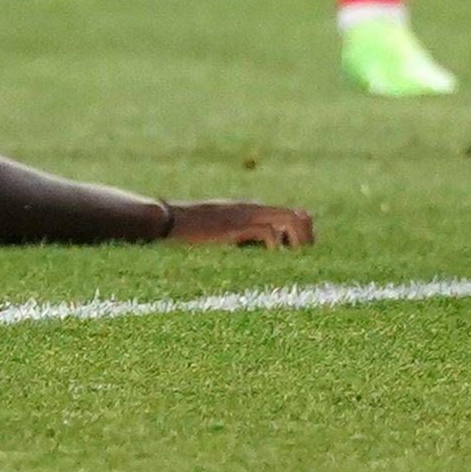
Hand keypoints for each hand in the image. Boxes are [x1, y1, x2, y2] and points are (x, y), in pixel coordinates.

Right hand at [162, 201, 315, 247]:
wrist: (164, 220)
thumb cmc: (187, 231)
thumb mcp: (217, 232)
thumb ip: (236, 237)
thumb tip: (252, 255)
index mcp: (249, 210)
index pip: (291, 214)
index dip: (303, 233)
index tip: (302, 254)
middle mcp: (252, 209)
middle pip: (296, 215)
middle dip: (306, 239)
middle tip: (303, 261)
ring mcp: (244, 216)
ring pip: (288, 220)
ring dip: (297, 241)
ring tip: (293, 261)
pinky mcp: (235, 227)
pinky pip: (267, 232)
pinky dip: (275, 246)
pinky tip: (270, 258)